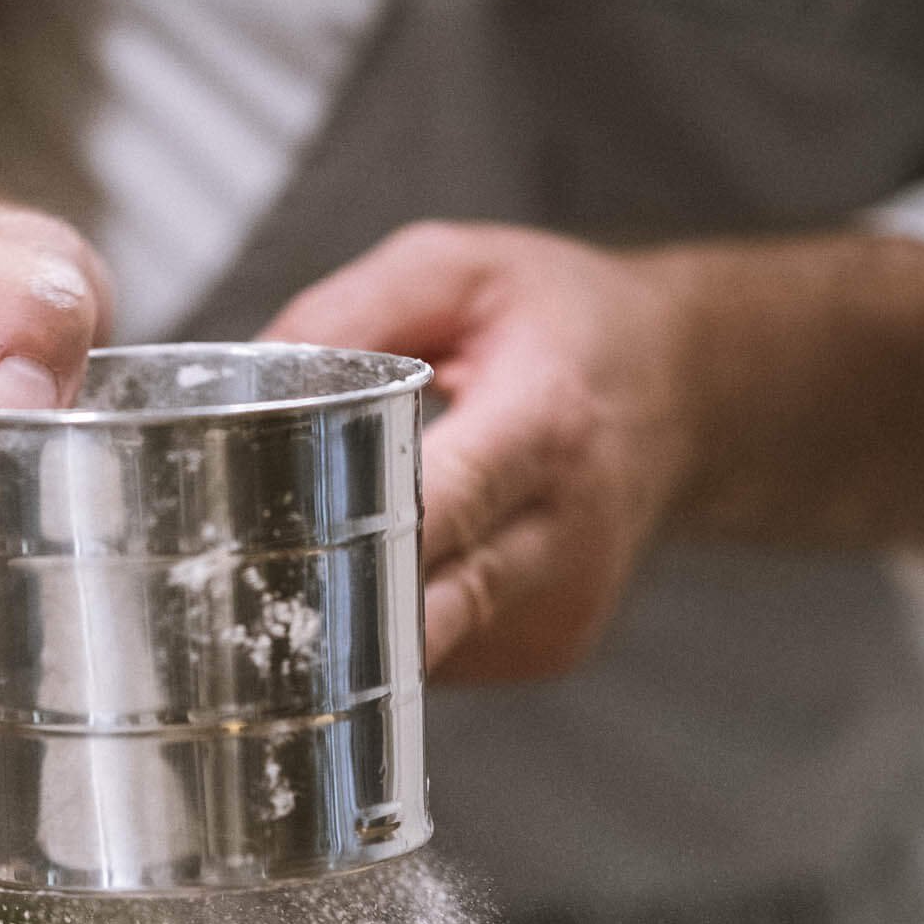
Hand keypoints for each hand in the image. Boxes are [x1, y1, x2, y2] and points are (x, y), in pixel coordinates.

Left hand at [264, 223, 684, 682]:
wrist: (684, 392)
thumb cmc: (561, 324)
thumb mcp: (458, 269)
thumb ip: (348, 315)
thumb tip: (248, 386)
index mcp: (546, 426)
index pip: (440, 507)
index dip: (349, 539)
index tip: (261, 559)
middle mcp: (566, 534)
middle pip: (425, 610)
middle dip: (329, 606)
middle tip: (239, 589)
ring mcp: (562, 607)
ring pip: (418, 645)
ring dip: (356, 609)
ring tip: (344, 536)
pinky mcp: (551, 649)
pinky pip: (441, 655)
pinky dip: (397, 616)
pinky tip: (407, 557)